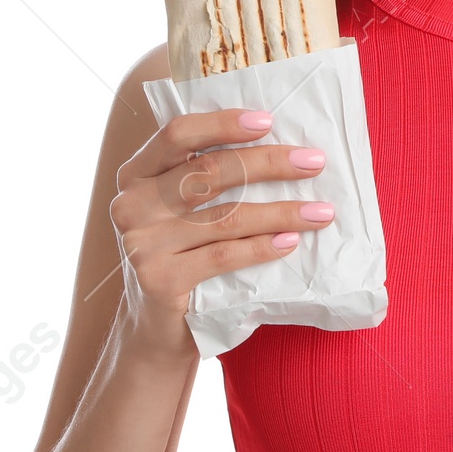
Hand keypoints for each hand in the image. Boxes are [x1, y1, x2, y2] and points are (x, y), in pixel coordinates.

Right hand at [109, 109, 333, 356]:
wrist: (156, 330)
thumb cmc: (182, 255)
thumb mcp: (180, 210)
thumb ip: (207, 178)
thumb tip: (281, 146)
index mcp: (136, 173)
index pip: (177, 133)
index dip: (222, 123)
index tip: (269, 121)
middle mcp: (131, 204)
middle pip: (210, 172)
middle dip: (270, 163)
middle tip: (314, 162)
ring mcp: (141, 244)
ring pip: (227, 216)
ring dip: (282, 212)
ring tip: (321, 211)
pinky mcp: (159, 280)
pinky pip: (224, 255)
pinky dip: (263, 247)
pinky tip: (291, 242)